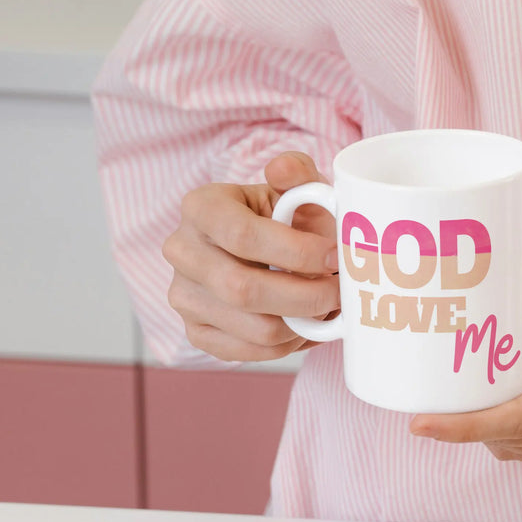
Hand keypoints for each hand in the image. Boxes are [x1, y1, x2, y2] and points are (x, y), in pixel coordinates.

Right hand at [162, 152, 339, 360]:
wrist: (258, 249)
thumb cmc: (282, 217)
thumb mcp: (293, 188)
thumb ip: (297, 173)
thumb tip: (284, 168)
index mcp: (200, 207)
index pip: (243, 236)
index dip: (297, 252)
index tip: (334, 257)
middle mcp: (182, 251)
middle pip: (244, 289)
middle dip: (306, 296)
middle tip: (340, 292)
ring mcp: (183, 296)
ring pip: (254, 328)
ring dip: (303, 324)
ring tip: (327, 308)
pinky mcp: (196, 332)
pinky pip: (250, 353)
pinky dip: (288, 345)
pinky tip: (305, 325)